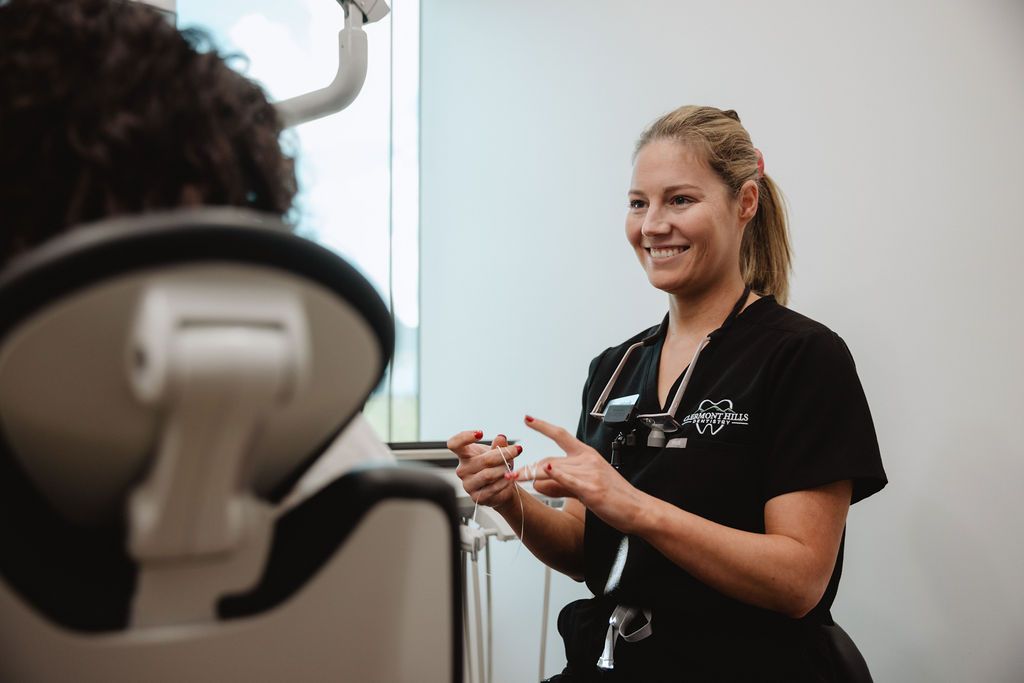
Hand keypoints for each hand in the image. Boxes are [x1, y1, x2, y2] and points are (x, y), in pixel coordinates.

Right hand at [447, 430, 522, 513]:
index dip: (464, 437)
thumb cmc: (497, 466)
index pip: (454, 444)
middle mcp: (463, 469)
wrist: (503, 486)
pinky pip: (492, 488)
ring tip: (512, 468)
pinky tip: (511, 478)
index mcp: (464, 455)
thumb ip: (499, 445)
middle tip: (516, 451)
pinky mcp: (477, 497)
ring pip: (488, 475)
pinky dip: (505, 482)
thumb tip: (501, 437)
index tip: (480, 433)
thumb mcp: (499, 452)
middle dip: (503, 454)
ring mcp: (468, 484)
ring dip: (504, 470)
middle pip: (483, 460)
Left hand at [509, 415, 648, 533]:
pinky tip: (546, 471)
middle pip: (549, 459)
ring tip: (514, 480)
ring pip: (552, 470)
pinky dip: (557, 474)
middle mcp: (587, 460)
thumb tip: (538, 482)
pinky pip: (569, 479)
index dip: (542, 426)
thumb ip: (561, 483)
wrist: (638, 509)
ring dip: (529, 476)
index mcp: (587, 454)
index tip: (527, 418)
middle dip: (526, 468)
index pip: (561, 435)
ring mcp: (589, 473)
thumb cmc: (614, 498)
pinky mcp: (591, 488)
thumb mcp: (585, 485)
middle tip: (509, 475)